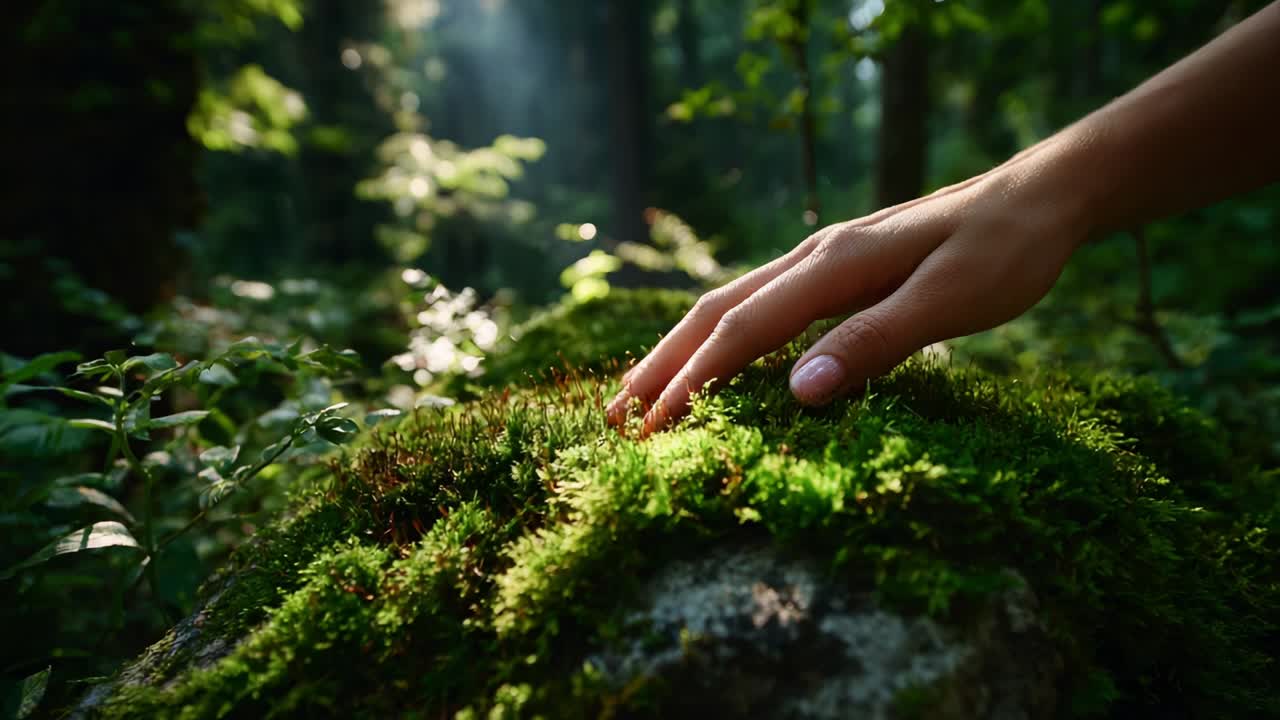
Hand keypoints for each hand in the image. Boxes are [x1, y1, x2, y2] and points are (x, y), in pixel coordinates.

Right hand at [606, 138, 1096, 434]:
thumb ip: (874, 343)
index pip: (740, 333)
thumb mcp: (950, 301)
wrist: (1042, 194)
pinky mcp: (838, 267)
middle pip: (715, 313)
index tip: (649, 431)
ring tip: (643, 392)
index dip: (689, 384)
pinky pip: (761, 304)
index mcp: (832, 266)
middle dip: (661, 366)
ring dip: (682, 350)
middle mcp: (813, 257)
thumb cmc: (1004, 250)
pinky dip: (722, 336)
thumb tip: (796, 391)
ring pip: (731, 304)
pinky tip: (718, 358)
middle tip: (615, 418)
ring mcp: (823, 259)